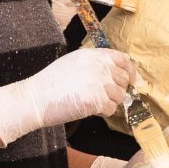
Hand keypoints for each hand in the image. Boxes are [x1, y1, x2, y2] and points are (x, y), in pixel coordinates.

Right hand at [0, 48, 135, 146]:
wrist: (35, 99)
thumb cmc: (52, 84)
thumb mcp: (74, 63)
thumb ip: (95, 65)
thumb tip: (117, 74)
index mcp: (93, 55)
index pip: (122, 59)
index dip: (131, 71)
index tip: (133, 80)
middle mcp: (98, 66)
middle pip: (124, 79)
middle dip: (118, 90)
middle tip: (105, 96)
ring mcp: (98, 83)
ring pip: (119, 96)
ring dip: (109, 102)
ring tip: (91, 102)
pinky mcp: (95, 100)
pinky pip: (111, 109)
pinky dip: (102, 112)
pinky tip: (88, 109)